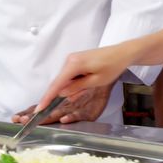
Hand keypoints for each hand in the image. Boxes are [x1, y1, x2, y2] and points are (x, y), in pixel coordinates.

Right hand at [19, 43, 135, 121]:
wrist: (122, 53)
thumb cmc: (112, 65)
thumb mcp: (95, 81)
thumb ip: (76, 88)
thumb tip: (62, 93)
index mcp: (73, 64)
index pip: (56, 84)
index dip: (47, 98)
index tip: (40, 109)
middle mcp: (70, 60)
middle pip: (60, 82)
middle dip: (68, 92)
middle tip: (85, 90)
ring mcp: (72, 59)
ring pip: (66, 80)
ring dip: (75, 87)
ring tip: (92, 82)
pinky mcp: (76, 60)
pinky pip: (71, 75)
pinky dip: (77, 82)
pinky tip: (89, 80)